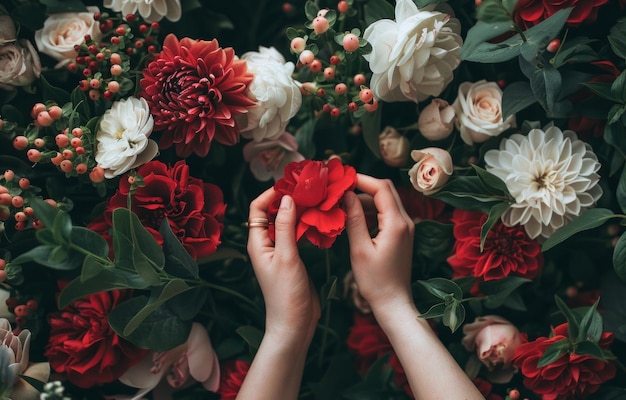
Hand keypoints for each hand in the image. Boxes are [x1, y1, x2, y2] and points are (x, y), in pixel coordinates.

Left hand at [247, 188, 319, 343]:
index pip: (258, 207)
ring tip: (318, 199)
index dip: (271, 193)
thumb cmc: (286, 294)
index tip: (292, 184)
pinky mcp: (295, 257)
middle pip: (274, 212)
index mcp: (258, 242)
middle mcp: (267, 243)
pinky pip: (299, 234)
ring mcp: (281, 250)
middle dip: (289, 198)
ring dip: (301, 210)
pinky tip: (321, 219)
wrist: (295, 324)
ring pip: (288, 222)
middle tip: (310, 188)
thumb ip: (285, 227)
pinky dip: (308, 224)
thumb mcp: (286, 257)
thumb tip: (286, 198)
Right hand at [343, 175, 414, 316]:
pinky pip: (386, 214)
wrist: (393, 302)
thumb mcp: (359, 249)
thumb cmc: (375, 281)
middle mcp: (406, 221)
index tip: (341, 178)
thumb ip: (354, 219)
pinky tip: (354, 217)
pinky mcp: (402, 235)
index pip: (381, 187)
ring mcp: (405, 228)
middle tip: (340, 188)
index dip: (361, 179)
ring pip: (385, 201)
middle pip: (386, 190)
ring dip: (365, 199)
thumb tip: (347, 194)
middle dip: (363, 186)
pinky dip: (371, 210)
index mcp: (396, 223)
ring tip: (342, 204)